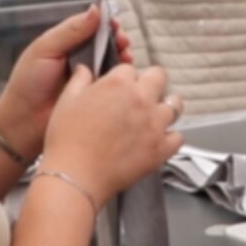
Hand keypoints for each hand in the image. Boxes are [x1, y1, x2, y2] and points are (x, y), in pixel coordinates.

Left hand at [0, 6, 131, 159]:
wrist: (25, 121)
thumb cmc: (30, 83)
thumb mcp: (46, 49)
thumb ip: (71, 31)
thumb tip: (96, 10)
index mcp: (68, 45)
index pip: (92, 29)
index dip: (105, 24)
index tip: (115, 23)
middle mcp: (83, 59)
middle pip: (108, 44)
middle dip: (119, 39)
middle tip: (123, 41)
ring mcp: (93, 78)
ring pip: (115, 62)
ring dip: (124, 56)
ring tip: (127, 55)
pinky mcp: (101, 97)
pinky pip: (116, 83)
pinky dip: (123, 76)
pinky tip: (127, 73)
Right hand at [40, 65, 182, 206]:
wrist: (76, 176)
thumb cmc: (68, 141)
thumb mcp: (67, 101)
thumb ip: (80, 80)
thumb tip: (85, 69)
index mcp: (118, 84)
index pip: (130, 69)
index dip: (125, 78)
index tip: (121, 88)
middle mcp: (142, 100)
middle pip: (160, 77)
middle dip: (151, 83)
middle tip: (142, 95)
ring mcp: (155, 123)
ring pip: (175, 105)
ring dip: (166, 107)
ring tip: (154, 116)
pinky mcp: (162, 147)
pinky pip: (178, 136)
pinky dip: (171, 138)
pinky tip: (159, 140)